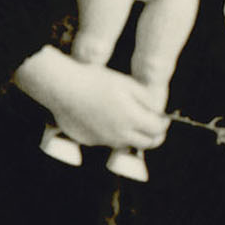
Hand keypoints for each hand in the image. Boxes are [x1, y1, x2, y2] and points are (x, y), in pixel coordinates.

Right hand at [13, 48, 168, 149]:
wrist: (61, 87)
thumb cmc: (93, 80)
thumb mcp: (125, 83)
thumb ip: (146, 98)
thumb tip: (159, 110)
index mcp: (132, 119)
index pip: (158, 130)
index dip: (163, 123)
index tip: (163, 117)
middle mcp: (119, 135)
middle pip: (146, 144)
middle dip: (154, 136)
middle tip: (153, 126)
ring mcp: (103, 140)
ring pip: (125, 144)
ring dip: (132, 136)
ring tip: (127, 120)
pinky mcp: (88, 141)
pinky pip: (105, 141)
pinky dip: (110, 134)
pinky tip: (102, 118)